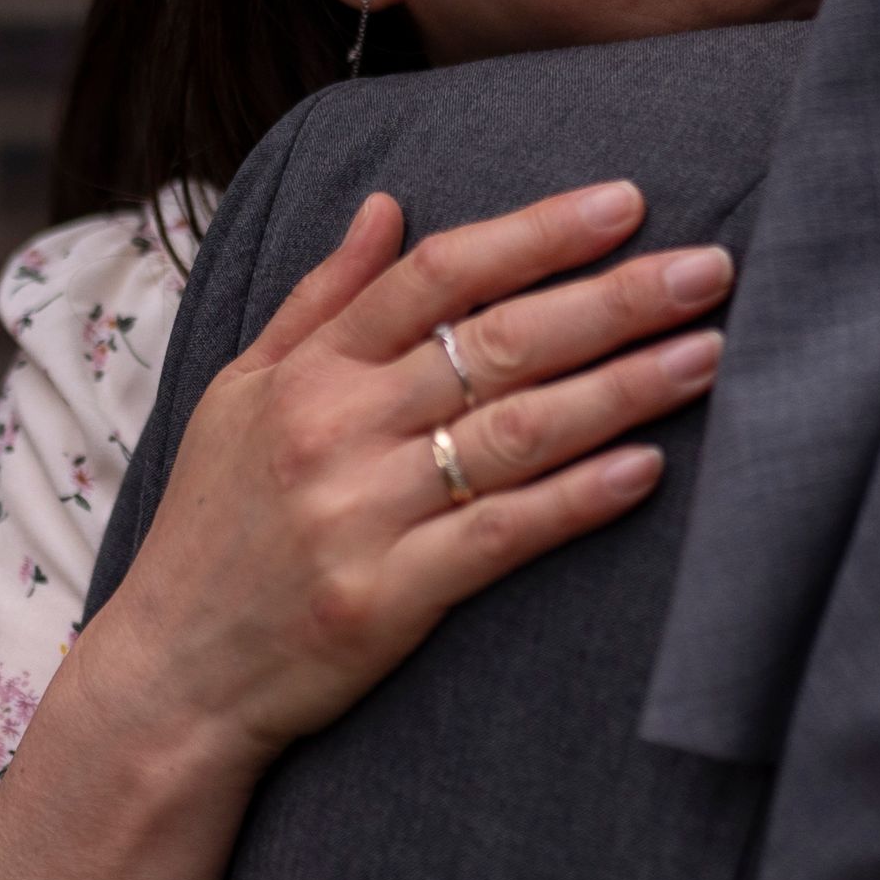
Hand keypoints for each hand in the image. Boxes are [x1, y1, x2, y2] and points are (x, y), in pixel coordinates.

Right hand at [86, 181, 730, 764]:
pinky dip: (579, 499)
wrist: (169, 678)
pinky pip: (502, 536)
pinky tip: (649, 468)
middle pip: (498, 342)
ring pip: (517, 432)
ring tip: (709, 352)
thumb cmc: (214, 529)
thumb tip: (388, 204)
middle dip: (615, 298)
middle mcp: (335, 429)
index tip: (626, 202)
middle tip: (709, 268)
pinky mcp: (387, 599)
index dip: (537, 233)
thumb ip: (321, 299)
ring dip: (623, 388)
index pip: (438, 274)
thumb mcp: (239, 393)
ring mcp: (361, 515)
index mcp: (308, 373)